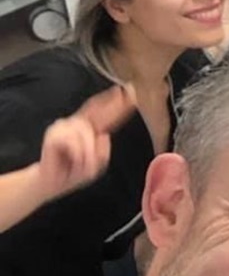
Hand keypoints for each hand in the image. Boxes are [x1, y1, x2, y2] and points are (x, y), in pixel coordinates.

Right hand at [36, 85, 135, 199]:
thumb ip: (103, 150)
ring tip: (81, 166)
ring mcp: (64, 127)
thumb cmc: (73, 172)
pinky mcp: (54, 134)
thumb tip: (103, 136)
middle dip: (112, 102)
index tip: (129, 92)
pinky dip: (78, 157)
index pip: (103, 114)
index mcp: (89, 130)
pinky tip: (72, 162)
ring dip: (88, 156)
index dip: (115, 104)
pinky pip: (75, 144)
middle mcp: (76, 124)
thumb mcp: (97, 164)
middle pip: (96, 111)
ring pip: (87, 135)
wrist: (52, 183)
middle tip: (123, 92)